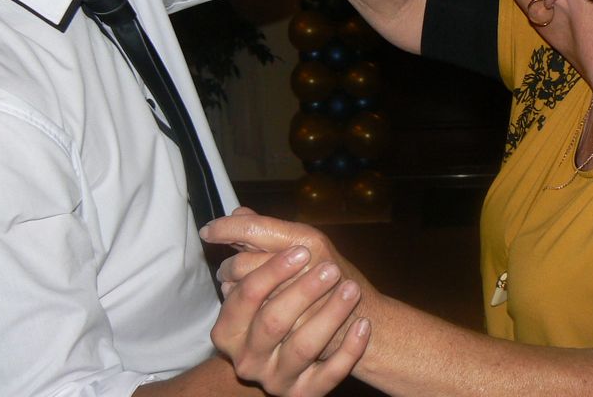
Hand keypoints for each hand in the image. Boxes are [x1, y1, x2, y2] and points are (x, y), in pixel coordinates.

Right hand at [207, 218, 369, 394]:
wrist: (322, 338)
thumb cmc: (293, 298)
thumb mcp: (274, 268)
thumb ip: (256, 242)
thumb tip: (236, 214)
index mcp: (229, 327)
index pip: (244, 295)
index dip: (272, 270)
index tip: (303, 250)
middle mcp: (247, 358)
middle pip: (272, 321)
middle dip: (303, 290)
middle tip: (331, 267)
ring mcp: (275, 379)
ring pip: (303, 347)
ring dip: (331, 315)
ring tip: (352, 289)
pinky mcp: (305, 394)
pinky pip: (329, 376)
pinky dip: (349, 350)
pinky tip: (363, 326)